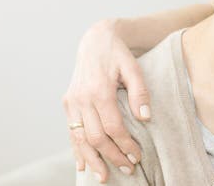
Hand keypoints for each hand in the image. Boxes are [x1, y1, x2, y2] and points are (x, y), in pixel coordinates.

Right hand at [62, 19, 150, 182]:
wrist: (95, 40)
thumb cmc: (117, 55)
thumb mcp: (133, 67)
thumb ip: (140, 91)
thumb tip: (145, 118)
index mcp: (100, 89)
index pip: (113, 127)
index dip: (125, 145)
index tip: (137, 156)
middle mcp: (82, 97)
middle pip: (96, 136)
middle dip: (112, 156)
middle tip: (128, 168)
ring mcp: (72, 101)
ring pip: (79, 138)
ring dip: (92, 160)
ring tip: (103, 177)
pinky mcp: (67, 103)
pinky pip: (71, 131)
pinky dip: (76, 149)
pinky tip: (82, 164)